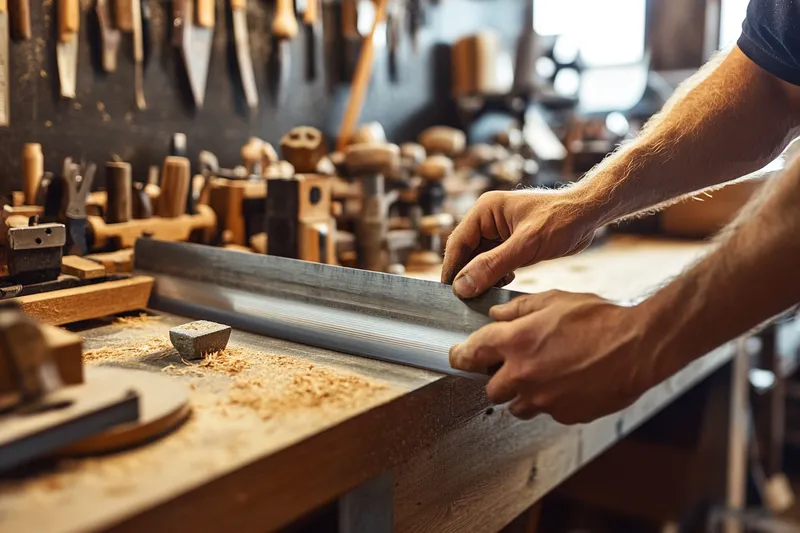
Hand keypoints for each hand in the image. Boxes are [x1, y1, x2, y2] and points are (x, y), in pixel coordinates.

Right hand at [441, 189, 599, 298]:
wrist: (589, 215)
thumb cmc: (561, 220)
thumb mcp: (526, 245)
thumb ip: (492, 266)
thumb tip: (462, 286)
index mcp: (485, 210)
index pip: (457, 242)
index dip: (451, 269)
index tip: (448, 294)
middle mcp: (487, 219)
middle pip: (466, 252)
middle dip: (467, 275)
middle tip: (465, 301)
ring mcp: (498, 231)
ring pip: (479, 260)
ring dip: (482, 277)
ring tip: (485, 295)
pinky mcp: (510, 242)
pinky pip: (493, 262)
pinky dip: (495, 276)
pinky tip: (504, 283)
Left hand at [449, 290, 662, 423]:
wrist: (638, 347)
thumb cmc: (599, 319)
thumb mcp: (554, 301)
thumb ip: (518, 309)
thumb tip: (496, 314)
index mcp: (515, 342)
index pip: (469, 353)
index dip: (459, 355)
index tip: (457, 356)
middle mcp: (523, 375)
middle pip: (489, 388)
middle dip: (497, 376)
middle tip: (514, 363)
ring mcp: (543, 399)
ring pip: (515, 406)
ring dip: (521, 393)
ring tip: (544, 373)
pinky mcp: (563, 414)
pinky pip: (546, 411)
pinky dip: (550, 400)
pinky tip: (567, 381)